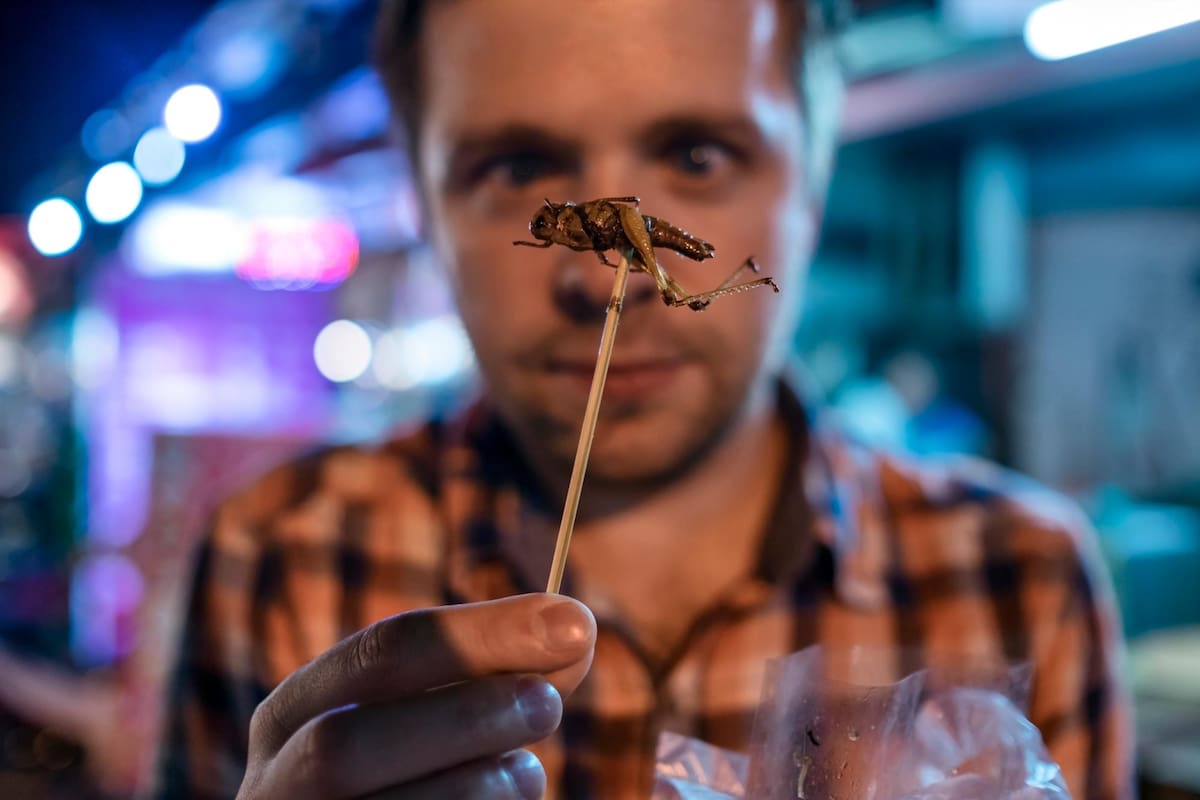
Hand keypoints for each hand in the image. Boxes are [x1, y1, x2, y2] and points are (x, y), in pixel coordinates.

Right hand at [236, 593, 595, 798]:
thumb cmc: (400, 777)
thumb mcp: (426, 719)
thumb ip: (491, 679)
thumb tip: (572, 632)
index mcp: (292, 715)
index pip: (382, 651)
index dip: (483, 633)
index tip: (575, 621)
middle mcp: (275, 784)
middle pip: (351, 743)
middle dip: (464, 716)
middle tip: (549, 703)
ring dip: (477, 784)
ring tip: (526, 773)